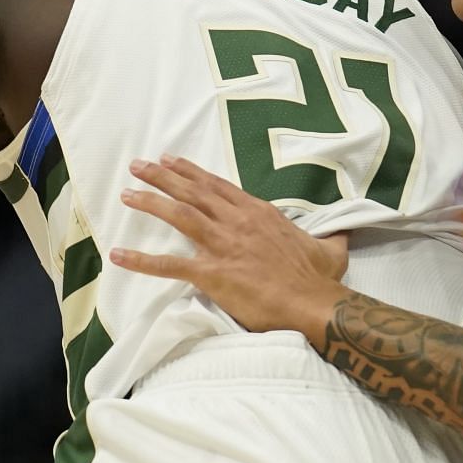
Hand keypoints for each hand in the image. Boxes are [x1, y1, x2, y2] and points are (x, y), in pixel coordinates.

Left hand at [111, 156, 353, 334]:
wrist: (314, 304)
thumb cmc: (320, 280)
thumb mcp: (331, 250)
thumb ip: (331, 238)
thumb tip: (344, 233)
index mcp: (260, 214)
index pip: (218, 186)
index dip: (192, 172)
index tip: (171, 159)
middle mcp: (237, 222)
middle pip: (193, 192)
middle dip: (163, 176)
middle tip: (138, 165)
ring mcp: (223, 245)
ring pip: (179, 215)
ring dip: (150, 201)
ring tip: (127, 193)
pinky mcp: (212, 273)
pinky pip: (169, 265)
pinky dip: (141, 261)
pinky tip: (118, 256)